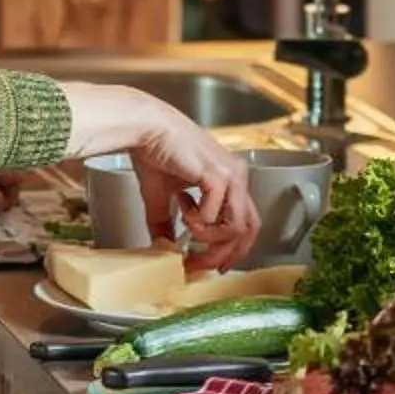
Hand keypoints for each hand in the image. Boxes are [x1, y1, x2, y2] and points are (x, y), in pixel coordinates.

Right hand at [127, 110, 259, 271]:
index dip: (234, 248)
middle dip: (222, 254)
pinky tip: (181, 202)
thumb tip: (165, 248)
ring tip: (185, 227)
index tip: (215, 264)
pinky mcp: (218, 176)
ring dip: (208, 239)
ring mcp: (232, 175)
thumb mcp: (163, 196)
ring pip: (236, 228)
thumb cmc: (154, 152)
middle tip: (197, 263)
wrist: (145, 128)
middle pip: (248, 230)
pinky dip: (196, 221)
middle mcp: (237, 176)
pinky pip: (215, 216)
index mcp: (230, 179)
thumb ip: (167, 223)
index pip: (247, 222)